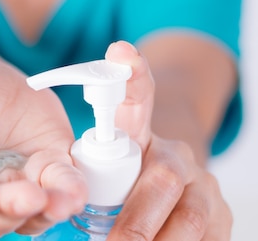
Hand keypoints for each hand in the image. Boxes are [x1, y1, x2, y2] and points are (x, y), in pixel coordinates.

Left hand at [106, 41, 231, 240]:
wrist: (174, 196)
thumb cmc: (123, 180)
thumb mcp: (102, 166)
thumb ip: (87, 164)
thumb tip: (51, 184)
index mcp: (140, 134)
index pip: (137, 98)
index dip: (131, 74)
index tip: (120, 51)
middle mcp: (176, 154)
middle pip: (164, 177)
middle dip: (138, 216)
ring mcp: (205, 185)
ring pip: (191, 216)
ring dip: (159, 240)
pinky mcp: (222, 217)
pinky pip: (208, 238)